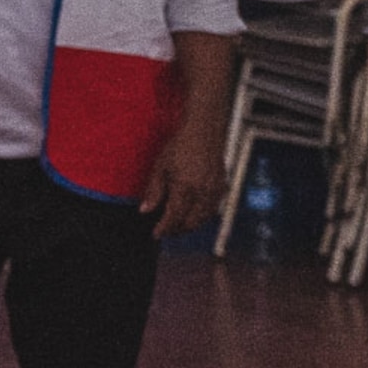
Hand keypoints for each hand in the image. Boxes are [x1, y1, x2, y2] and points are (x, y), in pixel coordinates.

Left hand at [140, 119, 226, 239]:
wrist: (204, 132)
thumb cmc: (179, 147)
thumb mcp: (160, 167)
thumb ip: (153, 191)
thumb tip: (145, 211)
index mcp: (185, 188)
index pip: (174, 217)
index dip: (164, 229)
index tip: (156, 235)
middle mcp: (203, 193)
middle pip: (190, 223)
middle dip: (176, 230)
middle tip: (164, 231)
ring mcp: (215, 191)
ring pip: (203, 219)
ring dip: (189, 226)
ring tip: (176, 226)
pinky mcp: (222, 187)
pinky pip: (212, 210)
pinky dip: (201, 217)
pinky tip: (191, 214)